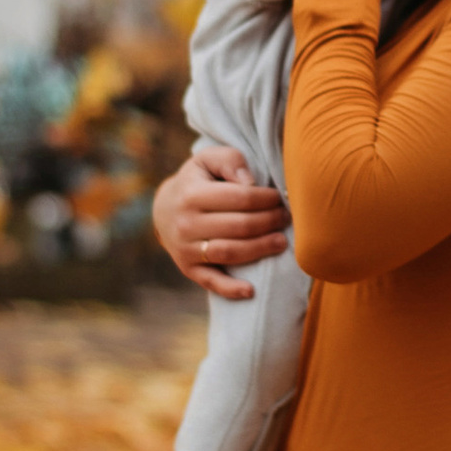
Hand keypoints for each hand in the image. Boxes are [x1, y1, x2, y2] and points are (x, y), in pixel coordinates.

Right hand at [153, 139, 288, 301]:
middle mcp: (186, 224)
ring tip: (281, 242)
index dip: (267, 199)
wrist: (164, 209)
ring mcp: (186, 249)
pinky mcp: (188, 269)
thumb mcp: (208, 160)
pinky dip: (231, 289)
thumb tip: (250, 182)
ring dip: (260, 249)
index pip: (240, 198)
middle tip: (286, 218)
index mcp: (192, 194)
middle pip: (240, 226)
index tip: (280, 198)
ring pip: (230, 253)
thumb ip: (230, 161)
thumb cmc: (197, 181)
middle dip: (269, 221)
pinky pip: (211, 282)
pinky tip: (251, 290)